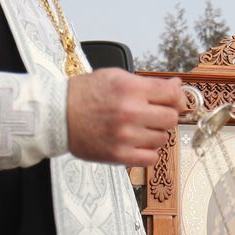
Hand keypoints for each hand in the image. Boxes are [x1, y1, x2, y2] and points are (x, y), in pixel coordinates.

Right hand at [66, 70, 186, 165]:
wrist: (56, 115)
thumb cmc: (83, 94)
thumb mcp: (115, 77)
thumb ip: (147, 83)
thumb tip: (175, 86)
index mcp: (130, 89)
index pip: (172, 95)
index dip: (177, 98)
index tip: (175, 101)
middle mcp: (130, 112)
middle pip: (171, 119)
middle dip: (165, 115)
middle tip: (153, 115)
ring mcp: (125, 136)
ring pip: (162, 139)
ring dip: (155, 134)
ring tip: (139, 128)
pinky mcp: (118, 155)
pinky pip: (151, 158)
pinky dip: (148, 151)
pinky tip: (137, 143)